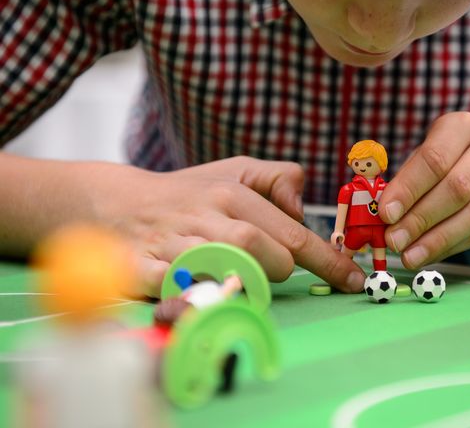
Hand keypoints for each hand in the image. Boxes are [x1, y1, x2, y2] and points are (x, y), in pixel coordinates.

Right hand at [88, 157, 365, 296]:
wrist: (116, 203)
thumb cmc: (189, 193)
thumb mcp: (236, 171)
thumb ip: (277, 178)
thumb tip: (301, 208)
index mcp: (232, 194)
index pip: (292, 233)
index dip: (327, 261)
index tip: (352, 281)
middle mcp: (207, 216)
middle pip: (264, 253)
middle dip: (278, 271)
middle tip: (268, 271)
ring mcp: (174, 243)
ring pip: (227, 268)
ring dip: (245, 284)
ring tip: (238, 282)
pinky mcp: (141, 269)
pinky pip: (175, 289)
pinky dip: (194, 297)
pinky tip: (199, 296)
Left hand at [379, 112, 469, 269]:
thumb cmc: (442, 163)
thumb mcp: (420, 161)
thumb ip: (403, 183)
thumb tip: (385, 215)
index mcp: (463, 125)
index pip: (435, 159)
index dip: (409, 189)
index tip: (386, 214)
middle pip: (457, 187)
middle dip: (421, 219)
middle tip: (395, 240)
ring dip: (438, 239)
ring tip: (410, 255)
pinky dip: (454, 247)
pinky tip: (431, 254)